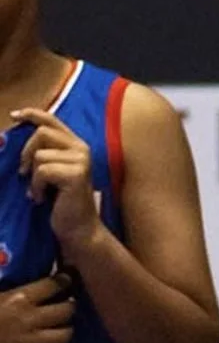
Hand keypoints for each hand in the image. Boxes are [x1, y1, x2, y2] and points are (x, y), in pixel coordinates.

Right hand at [0, 274, 74, 342]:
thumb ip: (6, 278)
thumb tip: (8, 258)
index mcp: (22, 297)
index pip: (55, 284)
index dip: (65, 281)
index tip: (66, 281)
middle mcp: (30, 318)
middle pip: (66, 310)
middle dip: (69, 307)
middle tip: (66, 307)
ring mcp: (27, 342)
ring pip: (63, 336)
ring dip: (66, 332)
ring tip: (62, 329)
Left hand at [14, 109, 103, 257]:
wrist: (78, 228)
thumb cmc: (61, 202)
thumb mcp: (51, 173)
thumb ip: (44, 154)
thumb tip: (18, 141)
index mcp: (75, 144)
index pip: (52, 120)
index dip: (32, 114)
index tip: (14, 116)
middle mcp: (81, 147)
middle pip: (42, 133)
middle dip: (26, 153)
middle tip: (24, 173)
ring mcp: (81, 159)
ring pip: (40, 155)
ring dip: (32, 177)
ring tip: (38, 192)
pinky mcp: (76, 174)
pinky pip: (43, 171)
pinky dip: (36, 187)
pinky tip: (42, 198)